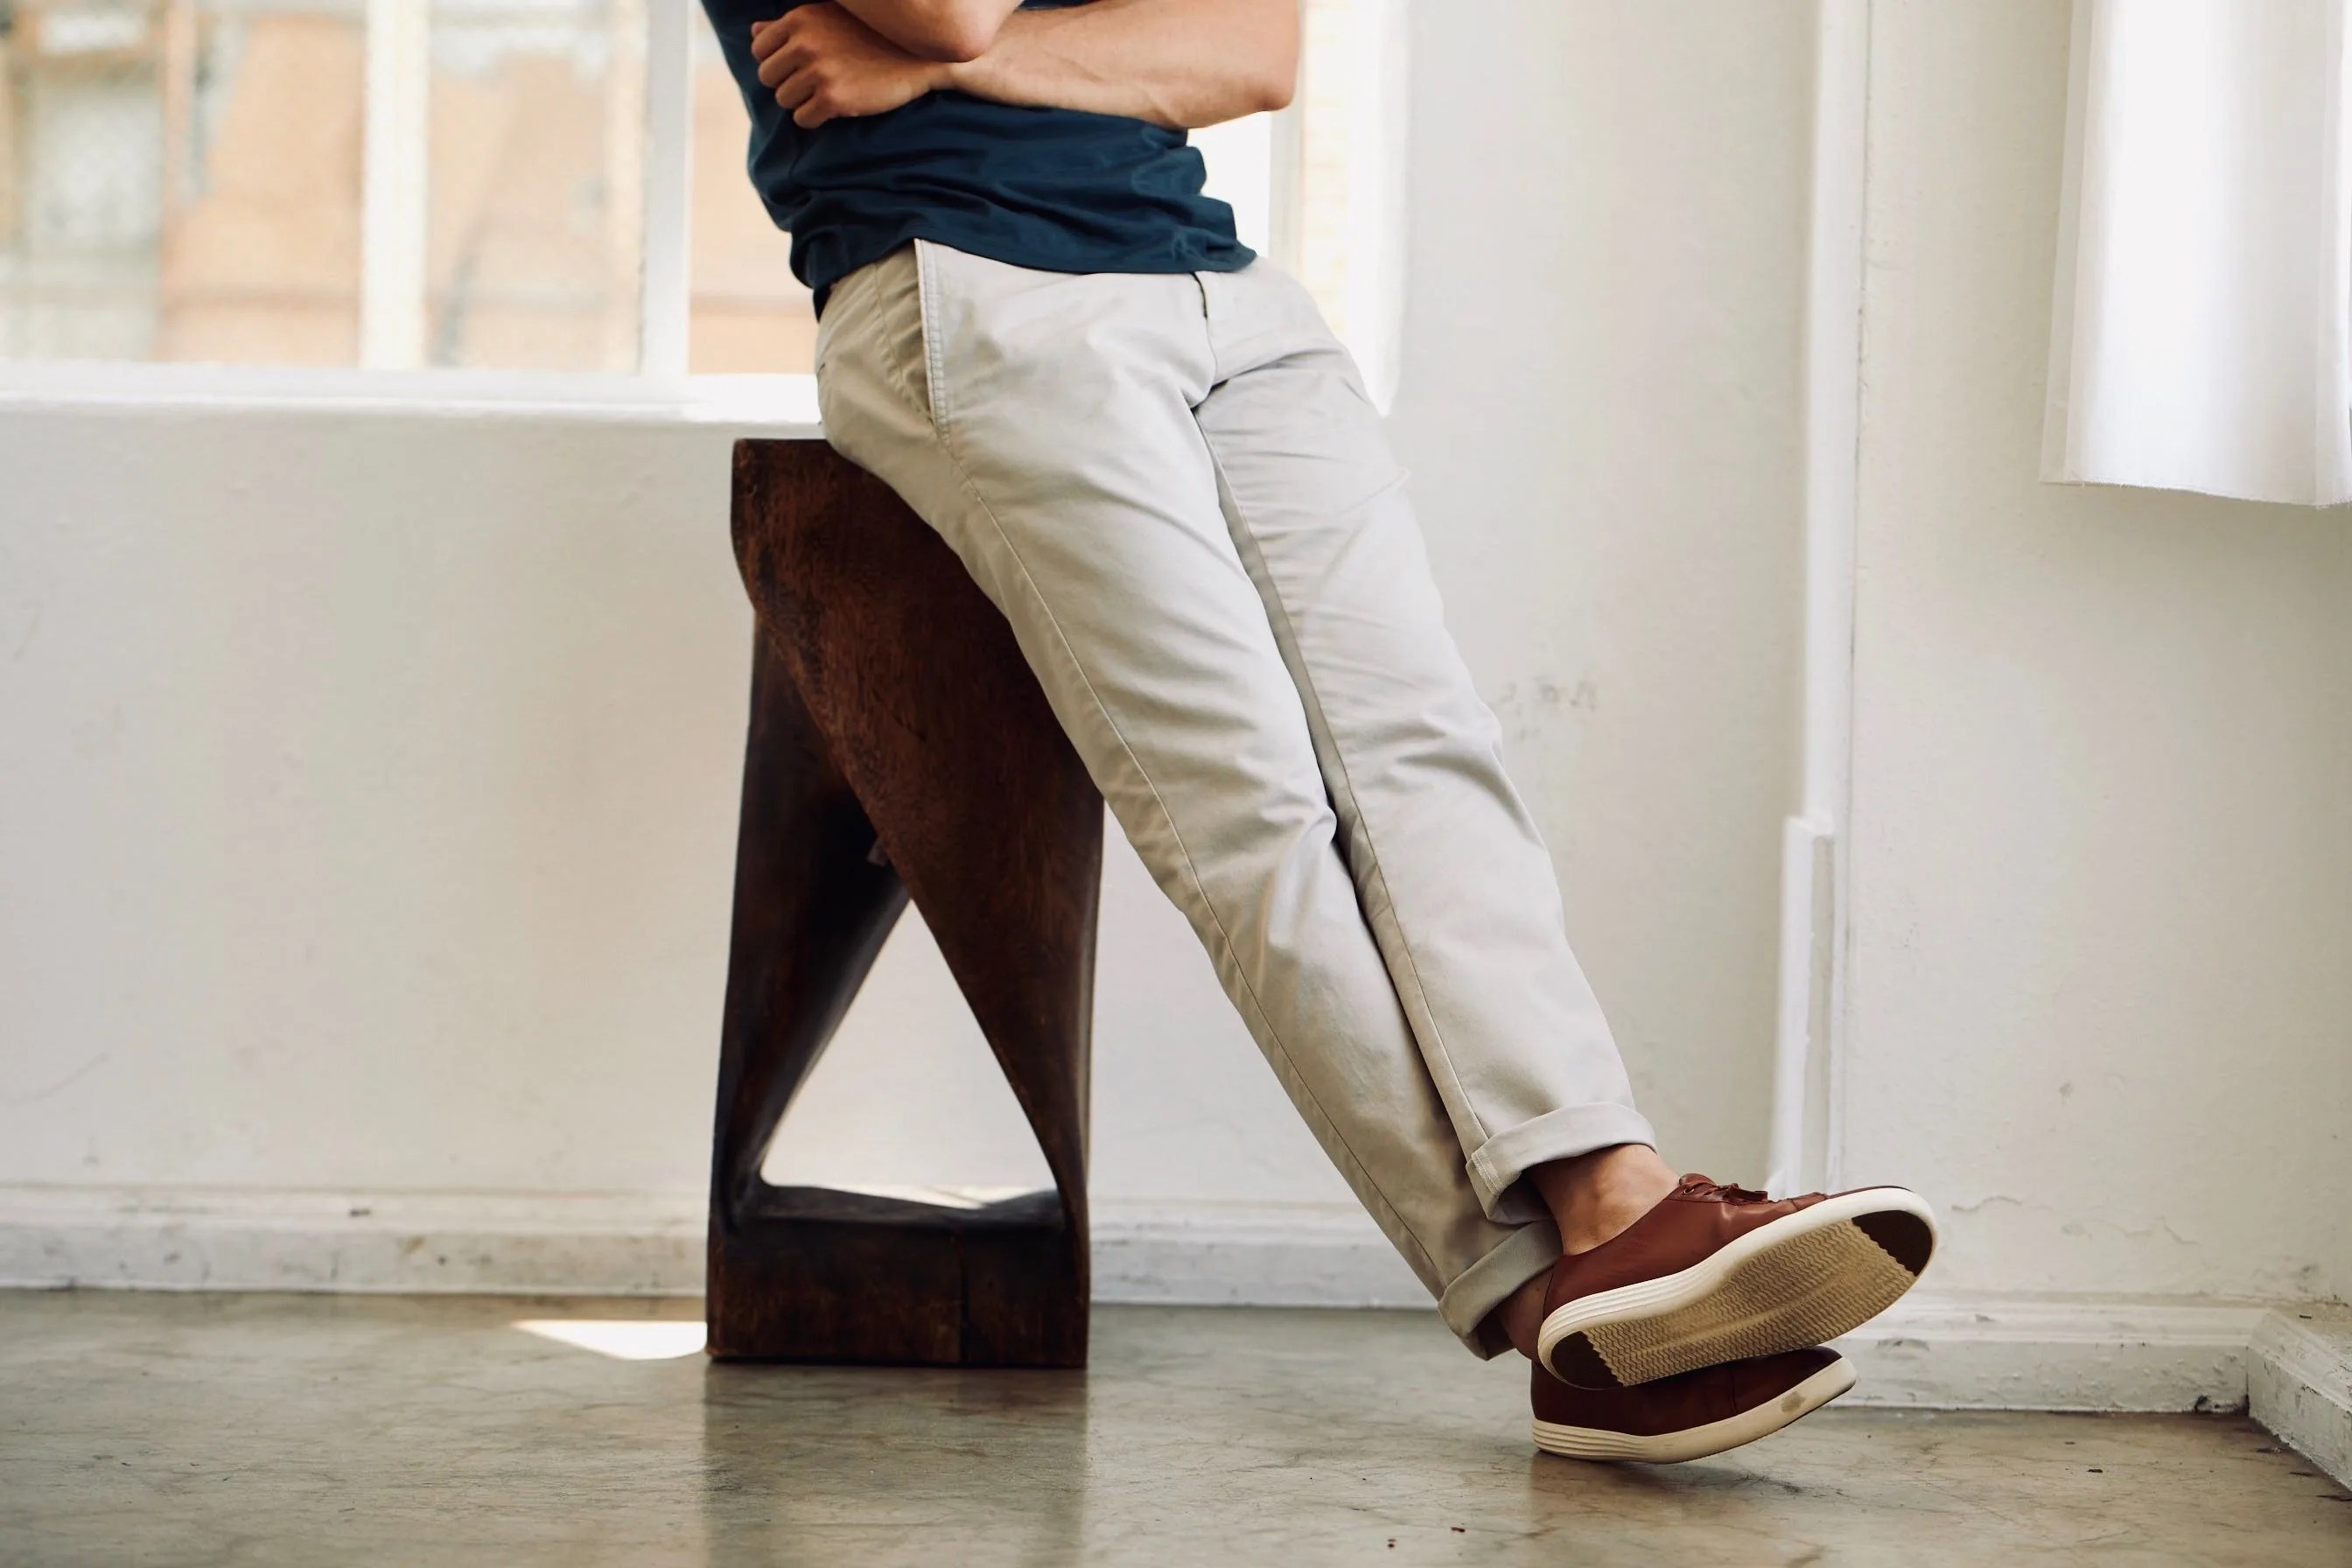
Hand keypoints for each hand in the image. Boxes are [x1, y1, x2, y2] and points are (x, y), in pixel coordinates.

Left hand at [752, 4, 948, 128]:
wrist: (916, 56)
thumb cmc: (869, 35)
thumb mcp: (827, 18)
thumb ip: (789, 26)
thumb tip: (754, 32)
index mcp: (800, 19)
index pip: (759, 50)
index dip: (776, 63)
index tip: (797, 67)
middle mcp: (805, 43)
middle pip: (768, 77)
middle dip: (787, 84)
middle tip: (813, 84)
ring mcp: (820, 71)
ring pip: (784, 100)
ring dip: (801, 102)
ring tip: (826, 93)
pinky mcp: (834, 99)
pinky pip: (803, 119)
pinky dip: (814, 119)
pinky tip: (833, 108)